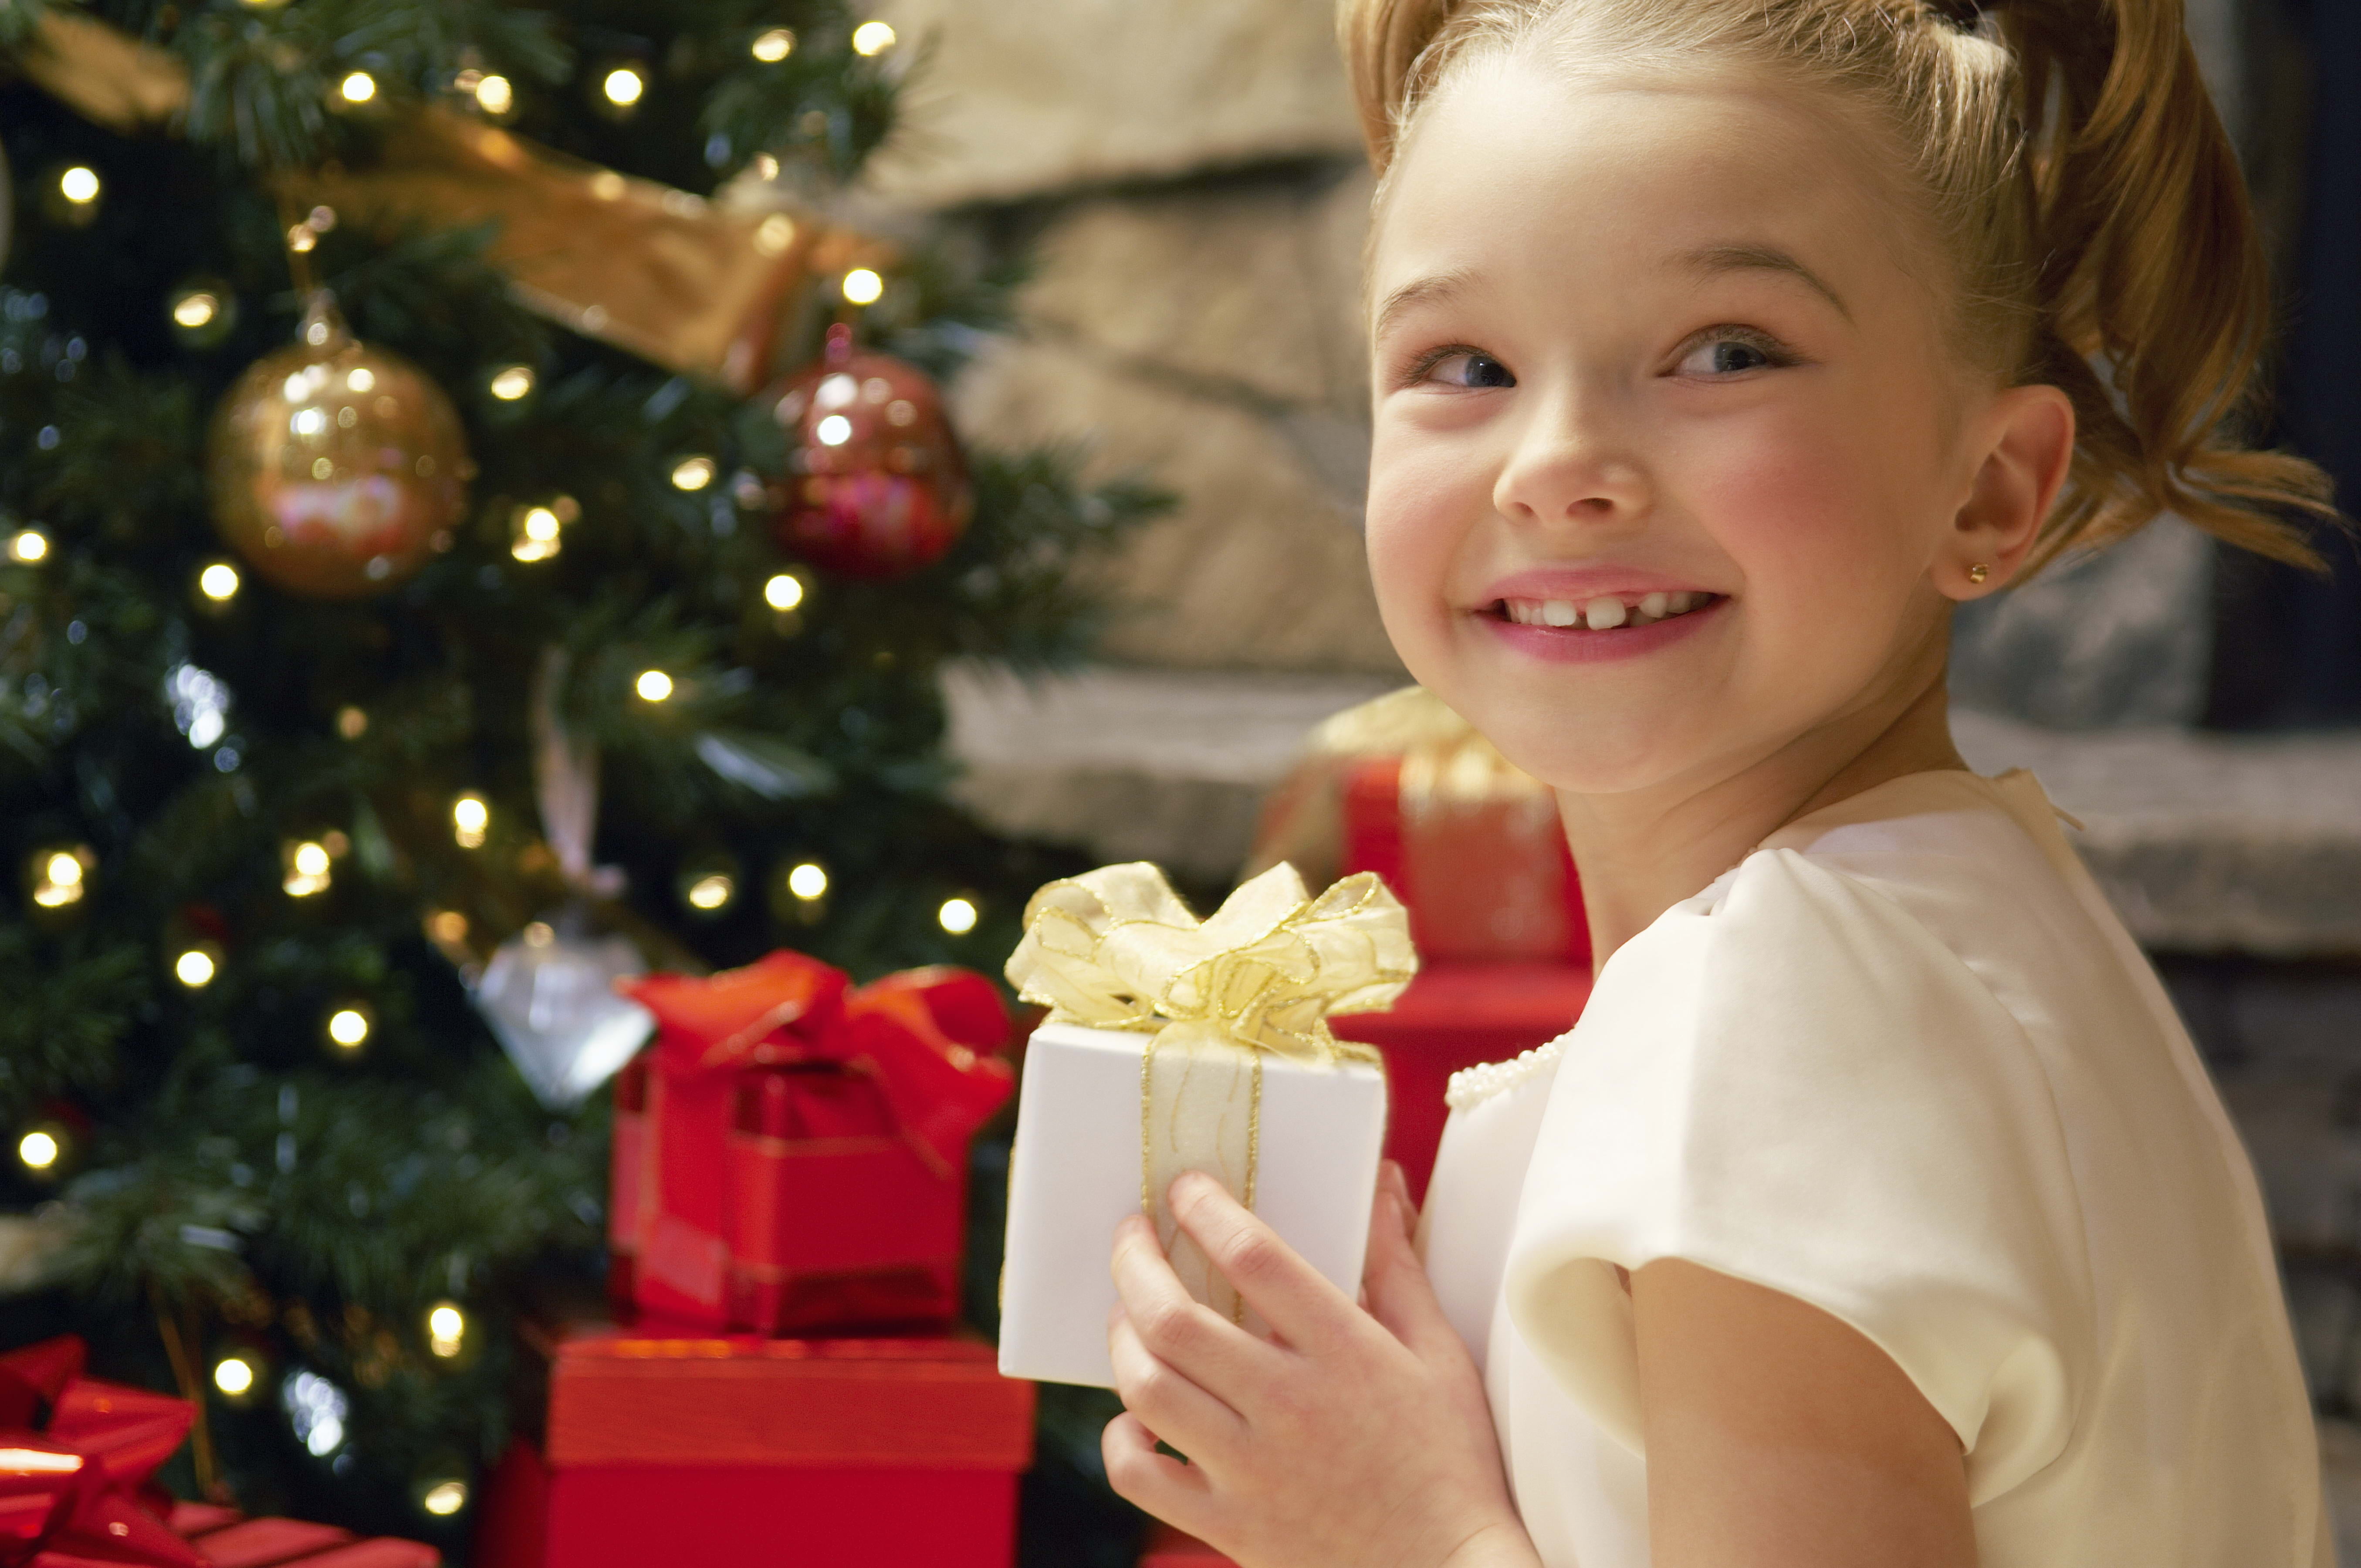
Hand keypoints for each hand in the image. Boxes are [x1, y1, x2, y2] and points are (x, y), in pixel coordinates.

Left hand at [1104, 1161, 1540, 1567]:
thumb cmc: (1449, 1459)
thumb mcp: (1438, 1351)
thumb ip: (1396, 1264)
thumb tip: (1378, 1180)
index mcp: (1345, 1352)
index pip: (1253, 1256)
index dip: (1204, 1209)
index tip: (1183, 1187)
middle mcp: (1289, 1406)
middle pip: (1174, 1318)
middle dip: (1135, 1262)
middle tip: (1129, 1235)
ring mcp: (1252, 1471)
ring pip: (1148, 1387)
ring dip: (1121, 1338)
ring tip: (1126, 1313)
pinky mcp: (1230, 1526)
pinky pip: (1142, 1477)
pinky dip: (1121, 1439)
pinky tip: (1134, 1415)